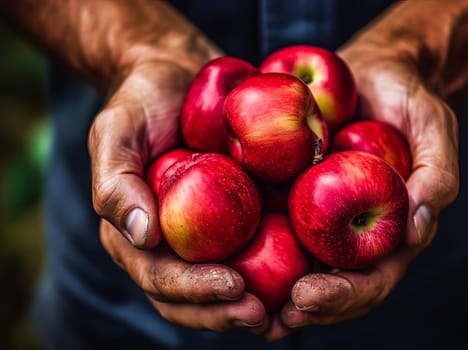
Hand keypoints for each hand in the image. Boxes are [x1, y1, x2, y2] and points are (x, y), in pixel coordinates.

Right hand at [89, 61, 269, 333]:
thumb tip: (142, 235)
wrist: (179, 77)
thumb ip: (116, 182)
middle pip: (189, 298)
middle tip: (261, 316)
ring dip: (245, 309)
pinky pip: (249, 256)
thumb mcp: (117, 130)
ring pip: (218, 291)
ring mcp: (200, 237)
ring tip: (280, 316)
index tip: (234, 285)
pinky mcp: (232, 222)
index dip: (194, 290)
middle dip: (222, 313)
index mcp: (135, 234)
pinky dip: (269, 278)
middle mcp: (167, 245)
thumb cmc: (143, 101)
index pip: (159, 277)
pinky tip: (298, 282)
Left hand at [271, 45, 458, 336]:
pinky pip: (275, 225)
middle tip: (274, 316)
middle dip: (306, 307)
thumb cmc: (408, 97)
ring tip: (243, 305)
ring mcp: (325, 217)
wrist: (373, 72)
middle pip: (333, 285)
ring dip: (274, 295)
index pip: (372, 279)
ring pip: (301, 268)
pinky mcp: (296, 195)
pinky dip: (253, 249)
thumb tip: (418, 223)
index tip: (306, 296)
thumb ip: (437, 173)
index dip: (343, 296)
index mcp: (393, 230)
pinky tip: (225, 260)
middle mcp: (356, 232)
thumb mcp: (433, 125)